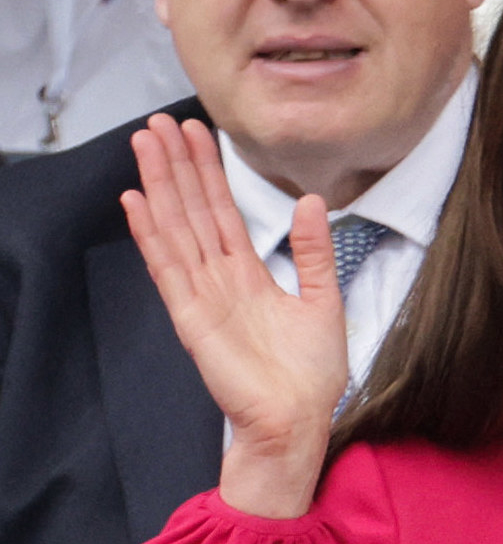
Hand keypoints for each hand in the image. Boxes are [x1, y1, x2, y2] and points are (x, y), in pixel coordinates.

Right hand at [119, 115, 347, 519]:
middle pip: (192, 210)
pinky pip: (169, 268)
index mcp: (248, 275)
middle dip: (176, 166)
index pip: (223, 212)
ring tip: (144, 143)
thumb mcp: (324, 300)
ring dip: (159, 185)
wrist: (299, 422)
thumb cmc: (310, 375)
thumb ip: (314, 252)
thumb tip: (314, 201)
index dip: (209, 172)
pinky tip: (137, 202)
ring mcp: (202, 297)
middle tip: (158, 121)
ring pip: (176, 228)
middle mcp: (219, 280)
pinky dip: (152, 234)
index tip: (197, 131)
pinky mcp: (193, 319)